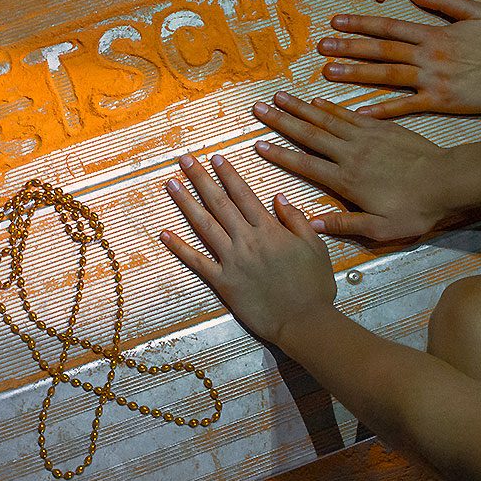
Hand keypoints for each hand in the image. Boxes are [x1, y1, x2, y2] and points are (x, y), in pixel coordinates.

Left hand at [159, 153, 334, 344]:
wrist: (304, 322)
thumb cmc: (314, 286)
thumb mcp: (316, 247)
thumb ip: (296, 220)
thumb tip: (278, 197)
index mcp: (269, 229)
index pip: (243, 194)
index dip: (228, 174)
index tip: (215, 157)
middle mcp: (247, 240)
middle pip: (219, 202)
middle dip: (200, 178)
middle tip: (184, 160)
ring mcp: (232, 260)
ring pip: (204, 225)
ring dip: (186, 203)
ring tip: (172, 184)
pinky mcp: (222, 282)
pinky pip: (197, 261)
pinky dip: (179, 247)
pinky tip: (165, 233)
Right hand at [252, 91, 449, 240]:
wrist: (449, 180)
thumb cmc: (416, 209)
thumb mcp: (381, 229)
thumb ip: (345, 225)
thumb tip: (312, 225)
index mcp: (345, 180)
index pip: (305, 165)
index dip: (279, 154)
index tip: (258, 144)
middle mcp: (349, 154)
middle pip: (308, 135)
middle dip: (281, 121)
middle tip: (259, 108)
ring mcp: (365, 138)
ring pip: (325, 119)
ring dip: (300, 108)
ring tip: (279, 96)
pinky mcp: (381, 127)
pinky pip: (349, 114)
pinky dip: (330, 107)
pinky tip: (317, 100)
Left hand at [319, 0, 480, 116]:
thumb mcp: (475, 11)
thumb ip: (443, 0)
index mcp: (432, 34)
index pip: (389, 27)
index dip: (360, 23)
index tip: (335, 21)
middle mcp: (426, 56)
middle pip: (381, 50)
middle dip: (348, 47)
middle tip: (321, 47)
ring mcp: (430, 80)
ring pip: (385, 76)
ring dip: (355, 74)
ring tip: (329, 72)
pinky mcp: (437, 102)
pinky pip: (403, 107)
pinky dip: (380, 110)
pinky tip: (357, 112)